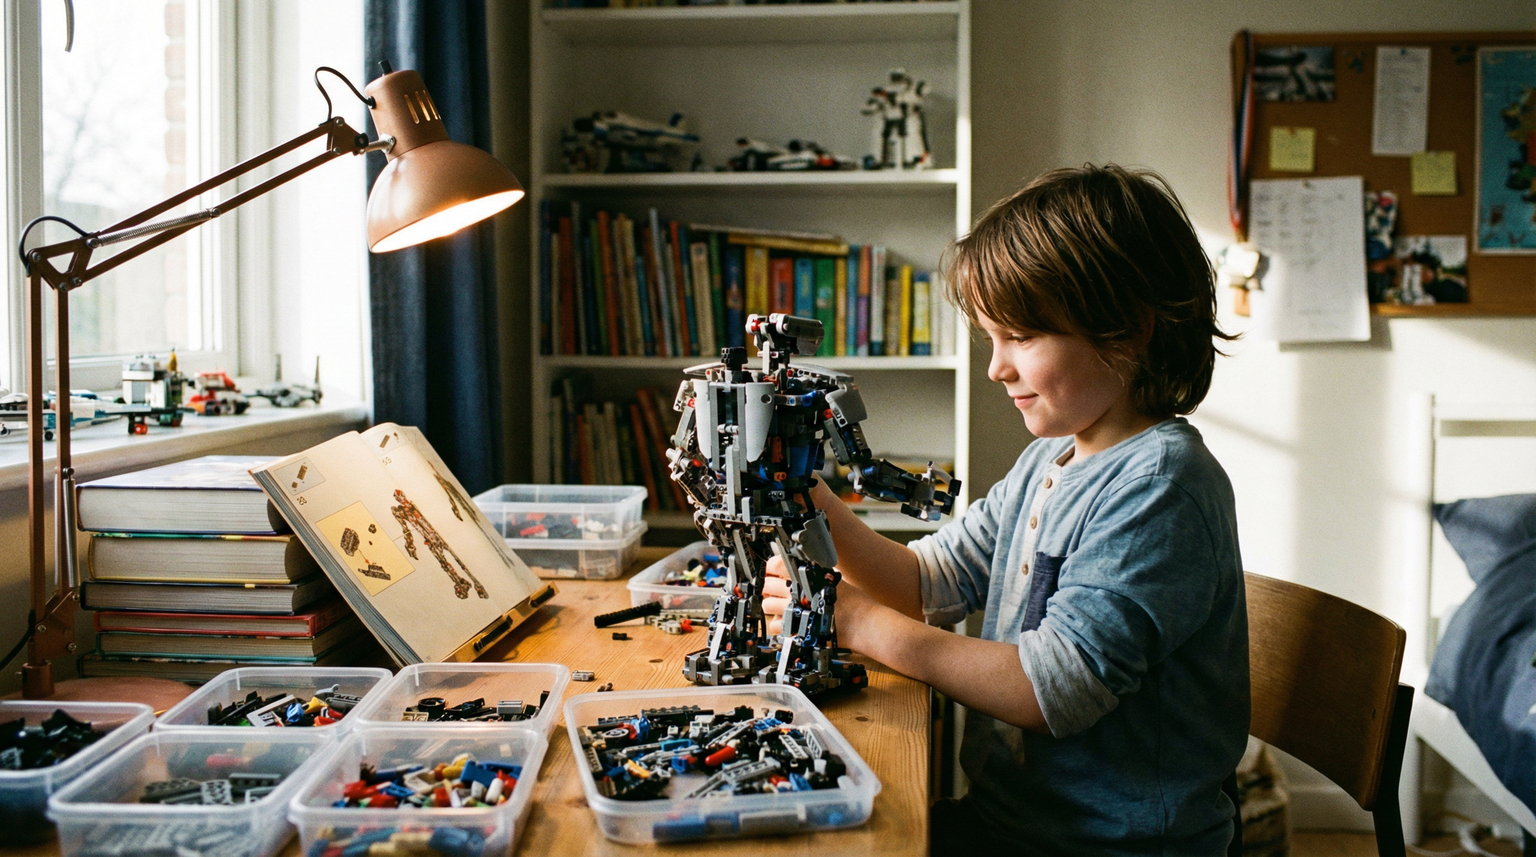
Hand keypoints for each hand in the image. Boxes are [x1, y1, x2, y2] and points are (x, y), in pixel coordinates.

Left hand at [760, 554, 876, 653]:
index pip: (775, 564)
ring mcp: (793, 608)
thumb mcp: (833, 576)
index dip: (770, 567)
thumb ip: (815, 571)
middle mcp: (796, 589)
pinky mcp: (795, 628)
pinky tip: (788, 623)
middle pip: (767, 584)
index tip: (771, 572)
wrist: (861, 621)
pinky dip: (779, 625)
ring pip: (767, 605)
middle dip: (769, 588)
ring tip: (781, 608)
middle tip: (775, 591)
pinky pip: (774, 625)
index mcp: (805, 573)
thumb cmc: (853, 600)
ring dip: (772, 606)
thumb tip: (804, 564)